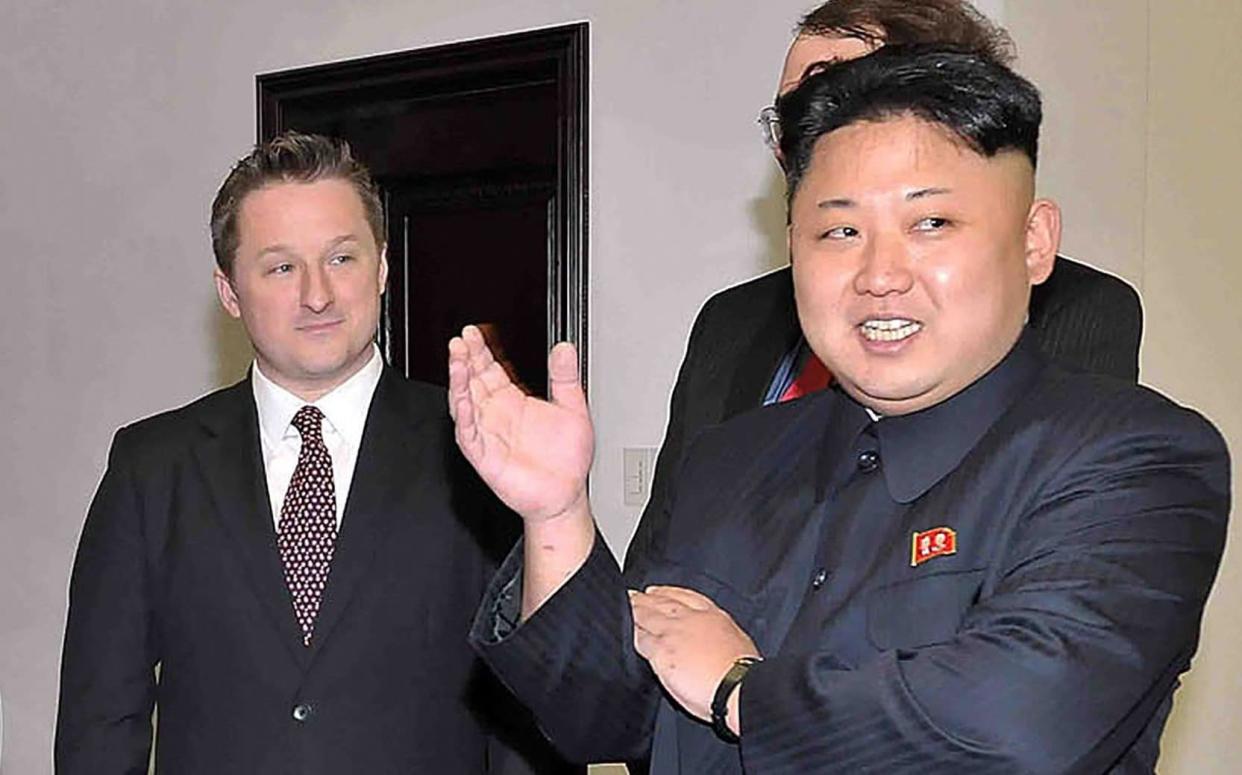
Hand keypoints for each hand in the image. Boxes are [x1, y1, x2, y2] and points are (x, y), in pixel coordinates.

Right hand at [448, 325, 593, 522]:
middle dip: (465, 360)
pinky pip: (469, 435)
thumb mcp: (572, 408)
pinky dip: (464, 418)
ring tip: (457, 362)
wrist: (566, 494)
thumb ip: (565, 377)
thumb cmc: (566, 459)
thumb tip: (564, 348)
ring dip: (459, 383)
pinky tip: (463, 401)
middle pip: (473, 381)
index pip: (489, 369)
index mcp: (512, 401)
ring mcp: (488, 434)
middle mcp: (496, 415)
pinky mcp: (485, 457)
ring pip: (464, 404)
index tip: (473, 332)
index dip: (480, 350)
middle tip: (460, 340)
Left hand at [630, 586, 759, 725]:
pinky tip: (624, 631)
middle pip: (662, 602)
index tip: (657, 591)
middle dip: (646, 598)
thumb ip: (720, 635)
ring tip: (624, 607)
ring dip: (633, 610)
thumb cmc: (744, 674)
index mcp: (713, 616)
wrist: (739, 687)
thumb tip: (715, 641)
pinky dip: (631, 633)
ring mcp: (674, 633)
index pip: (686, 596)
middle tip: (633, 595)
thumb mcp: (739, 642)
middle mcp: (691, 619)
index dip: (668, 592)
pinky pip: (640, 638)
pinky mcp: (661, 650)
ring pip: (647, 616)